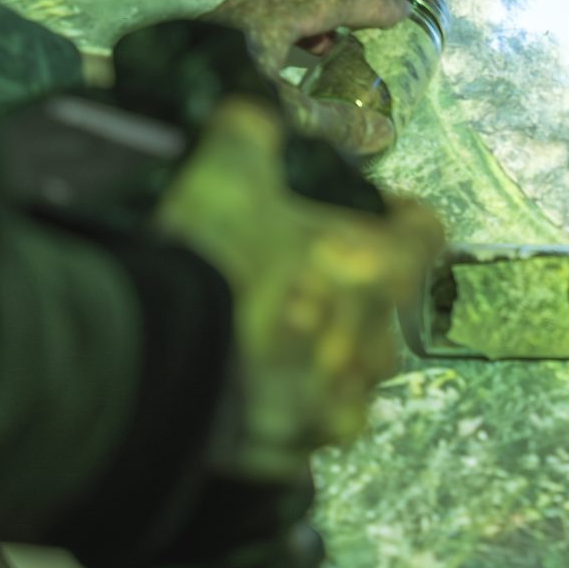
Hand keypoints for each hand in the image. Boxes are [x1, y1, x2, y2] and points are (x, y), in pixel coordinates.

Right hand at [155, 98, 444, 480]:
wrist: (144, 370)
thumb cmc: (204, 263)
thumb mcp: (223, 172)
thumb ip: (249, 134)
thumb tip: (253, 116)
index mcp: (376, 270)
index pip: (424, 234)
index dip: (404, 219)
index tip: (381, 211)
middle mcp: (371, 342)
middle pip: (384, 308)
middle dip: (353, 290)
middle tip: (302, 274)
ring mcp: (336, 403)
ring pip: (348, 371)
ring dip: (322, 351)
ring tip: (270, 334)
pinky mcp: (294, 451)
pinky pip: (305, 422)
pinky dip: (285, 403)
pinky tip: (247, 387)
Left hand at [200, 0, 410, 158]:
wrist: (141, 121)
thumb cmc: (215, 110)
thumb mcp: (289, 121)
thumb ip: (338, 127)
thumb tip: (382, 132)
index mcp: (268, 21)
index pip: (330, 4)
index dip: (367, 9)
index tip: (397, 12)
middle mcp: (236, 17)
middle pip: (290, 6)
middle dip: (320, 24)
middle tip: (341, 45)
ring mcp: (208, 32)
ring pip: (259, 22)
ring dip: (289, 41)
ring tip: (307, 69)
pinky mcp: (187, 53)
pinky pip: (238, 43)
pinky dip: (262, 57)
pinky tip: (262, 89)